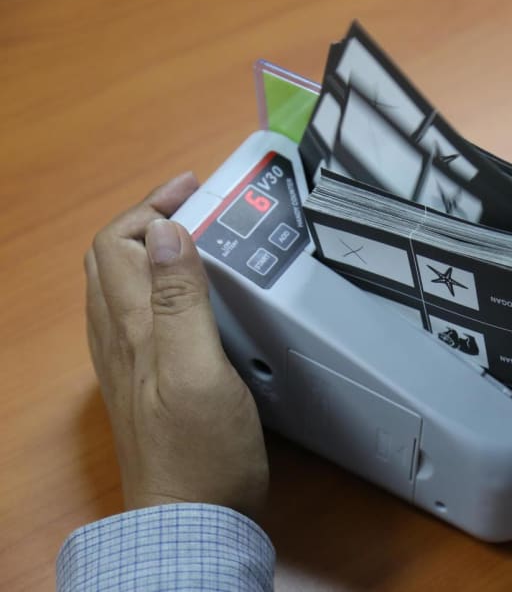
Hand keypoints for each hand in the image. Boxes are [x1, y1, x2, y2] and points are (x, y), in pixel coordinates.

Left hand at [84, 173, 268, 519]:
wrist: (192, 518)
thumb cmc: (201, 449)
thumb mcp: (198, 369)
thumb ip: (182, 301)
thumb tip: (168, 234)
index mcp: (132, 326)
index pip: (120, 244)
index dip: (151, 207)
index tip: (192, 189)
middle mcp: (119, 338)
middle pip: (113, 259)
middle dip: (148, 219)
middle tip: (193, 205)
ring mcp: (127, 361)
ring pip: (120, 284)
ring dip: (149, 247)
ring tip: (192, 236)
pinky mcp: (144, 381)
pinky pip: (135, 314)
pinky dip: (157, 282)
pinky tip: (185, 294)